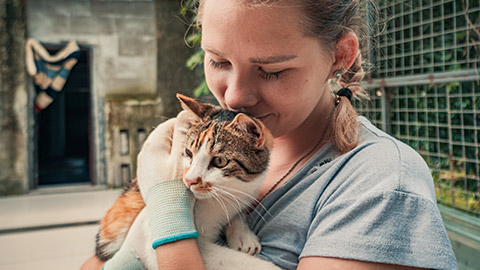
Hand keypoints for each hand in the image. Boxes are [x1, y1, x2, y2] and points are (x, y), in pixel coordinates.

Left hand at [136, 110, 198, 248]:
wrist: (167, 219)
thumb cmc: (176, 188)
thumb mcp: (183, 156)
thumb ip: (184, 132)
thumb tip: (185, 111)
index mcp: (152, 145)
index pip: (172, 123)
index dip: (190, 125)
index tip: (203, 133)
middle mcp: (145, 154)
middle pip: (169, 138)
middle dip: (185, 140)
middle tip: (201, 149)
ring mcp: (145, 168)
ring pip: (167, 152)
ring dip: (180, 154)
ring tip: (193, 163)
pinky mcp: (149, 181)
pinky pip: (164, 166)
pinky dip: (174, 166)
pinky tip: (183, 175)